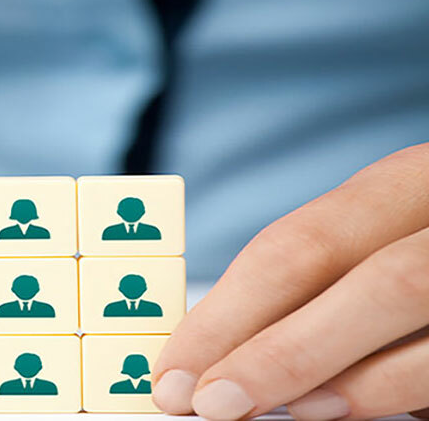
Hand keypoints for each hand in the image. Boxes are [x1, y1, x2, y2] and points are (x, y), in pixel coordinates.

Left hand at [152, 143, 428, 419]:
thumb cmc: (412, 263)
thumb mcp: (371, 242)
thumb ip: (311, 287)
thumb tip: (210, 356)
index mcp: (415, 180)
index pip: (306, 242)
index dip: (230, 313)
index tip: (173, 372)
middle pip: (385, 283)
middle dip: (288, 351)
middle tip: (214, 403)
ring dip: (358, 382)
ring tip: (292, 410)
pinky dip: (411, 393)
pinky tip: (358, 411)